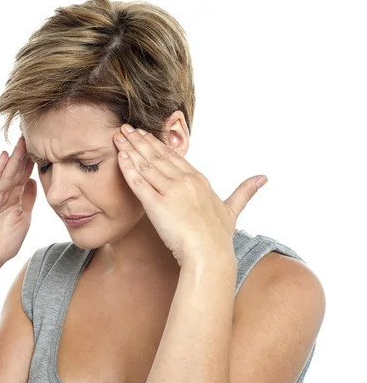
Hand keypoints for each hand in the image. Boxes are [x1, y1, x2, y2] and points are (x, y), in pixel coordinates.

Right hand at [0, 136, 36, 273]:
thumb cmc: (2, 242)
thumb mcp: (23, 218)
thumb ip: (27, 199)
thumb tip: (33, 181)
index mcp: (11, 198)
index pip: (23, 175)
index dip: (32, 161)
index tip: (44, 145)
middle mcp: (1, 195)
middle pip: (14, 171)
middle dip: (23, 154)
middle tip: (33, 136)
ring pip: (4, 174)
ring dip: (13, 158)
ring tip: (21, 142)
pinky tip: (3, 158)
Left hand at [113, 124, 267, 265]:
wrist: (210, 254)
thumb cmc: (218, 236)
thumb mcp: (232, 209)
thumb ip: (245, 191)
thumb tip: (263, 177)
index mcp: (199, 180)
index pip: (174, 156)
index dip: (157, 144)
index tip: (144, 133)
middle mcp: (185, 181)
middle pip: (158, 155)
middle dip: (140, 140)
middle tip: (126, 128)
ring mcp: (170, 192)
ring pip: (146, 164)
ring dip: (130, 148)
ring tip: (119, 136)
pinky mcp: (157, 205)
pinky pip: (139, 182)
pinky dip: (128, 168)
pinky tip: (120, 156)